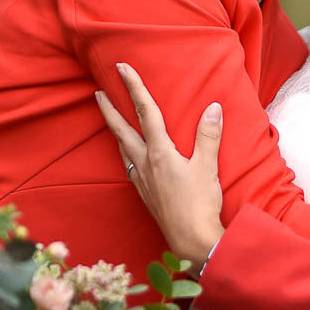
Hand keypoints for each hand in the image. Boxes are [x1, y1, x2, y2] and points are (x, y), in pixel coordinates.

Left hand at [94, 64, 223, 269]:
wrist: (191, 241)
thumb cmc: (200, 204)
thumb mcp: (208, 166)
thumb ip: (208, 135)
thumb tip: (213, 107)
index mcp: (160, 153)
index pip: (146, 112)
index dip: (134, 87)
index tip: (121, 68)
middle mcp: (145, 163)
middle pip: (122, 130)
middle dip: (109, 109)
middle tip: (97, 92)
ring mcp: (142, 180)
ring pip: (123, 148)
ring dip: (115, 130)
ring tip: (111, 120)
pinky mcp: (145, 194)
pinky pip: (129, 166)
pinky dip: (125, 153)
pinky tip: (129, 156)